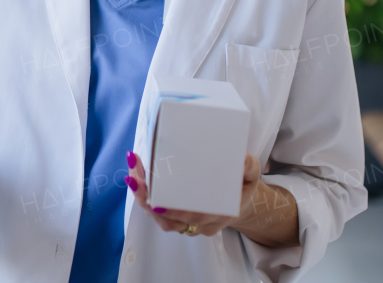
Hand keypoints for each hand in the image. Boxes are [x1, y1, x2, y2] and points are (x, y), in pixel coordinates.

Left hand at [126, 151, 297, 246]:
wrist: (238, 199)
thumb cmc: (241, 184)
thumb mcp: (251, 174)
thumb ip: (248, 167)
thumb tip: (241, 159)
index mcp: (219, 214)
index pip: (192, 218)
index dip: (173, 212)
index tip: (156, 202)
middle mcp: (200, 223)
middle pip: (167, 219)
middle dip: (147, 198)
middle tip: (134, 177)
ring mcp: (187, 222)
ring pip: (159, 216)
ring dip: (142, 195)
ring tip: (132, 172)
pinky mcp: (176, 216)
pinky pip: (157, 210)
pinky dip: (144, 194)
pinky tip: (136, 174)